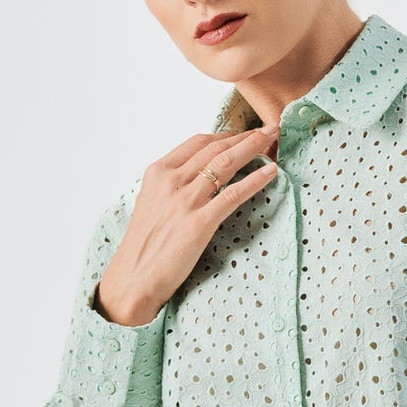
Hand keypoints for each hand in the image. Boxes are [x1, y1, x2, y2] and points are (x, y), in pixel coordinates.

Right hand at [96, 126, 279, 325]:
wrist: (134, 277)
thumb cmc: (144, 245)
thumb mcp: (151, 202)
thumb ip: (171, 184)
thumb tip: (196, 174)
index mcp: (158, 172)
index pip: (197, 142)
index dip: (225, 135)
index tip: (243, 132)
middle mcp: (171, 181)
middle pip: (215, 148)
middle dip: (245, 136)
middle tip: (268, 129)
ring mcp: (185, 201)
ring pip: (226, 164)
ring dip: (253, 148)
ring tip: (272, 140)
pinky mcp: (200, 222)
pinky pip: (234, 194)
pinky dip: (255, 180)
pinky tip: (270, 172)